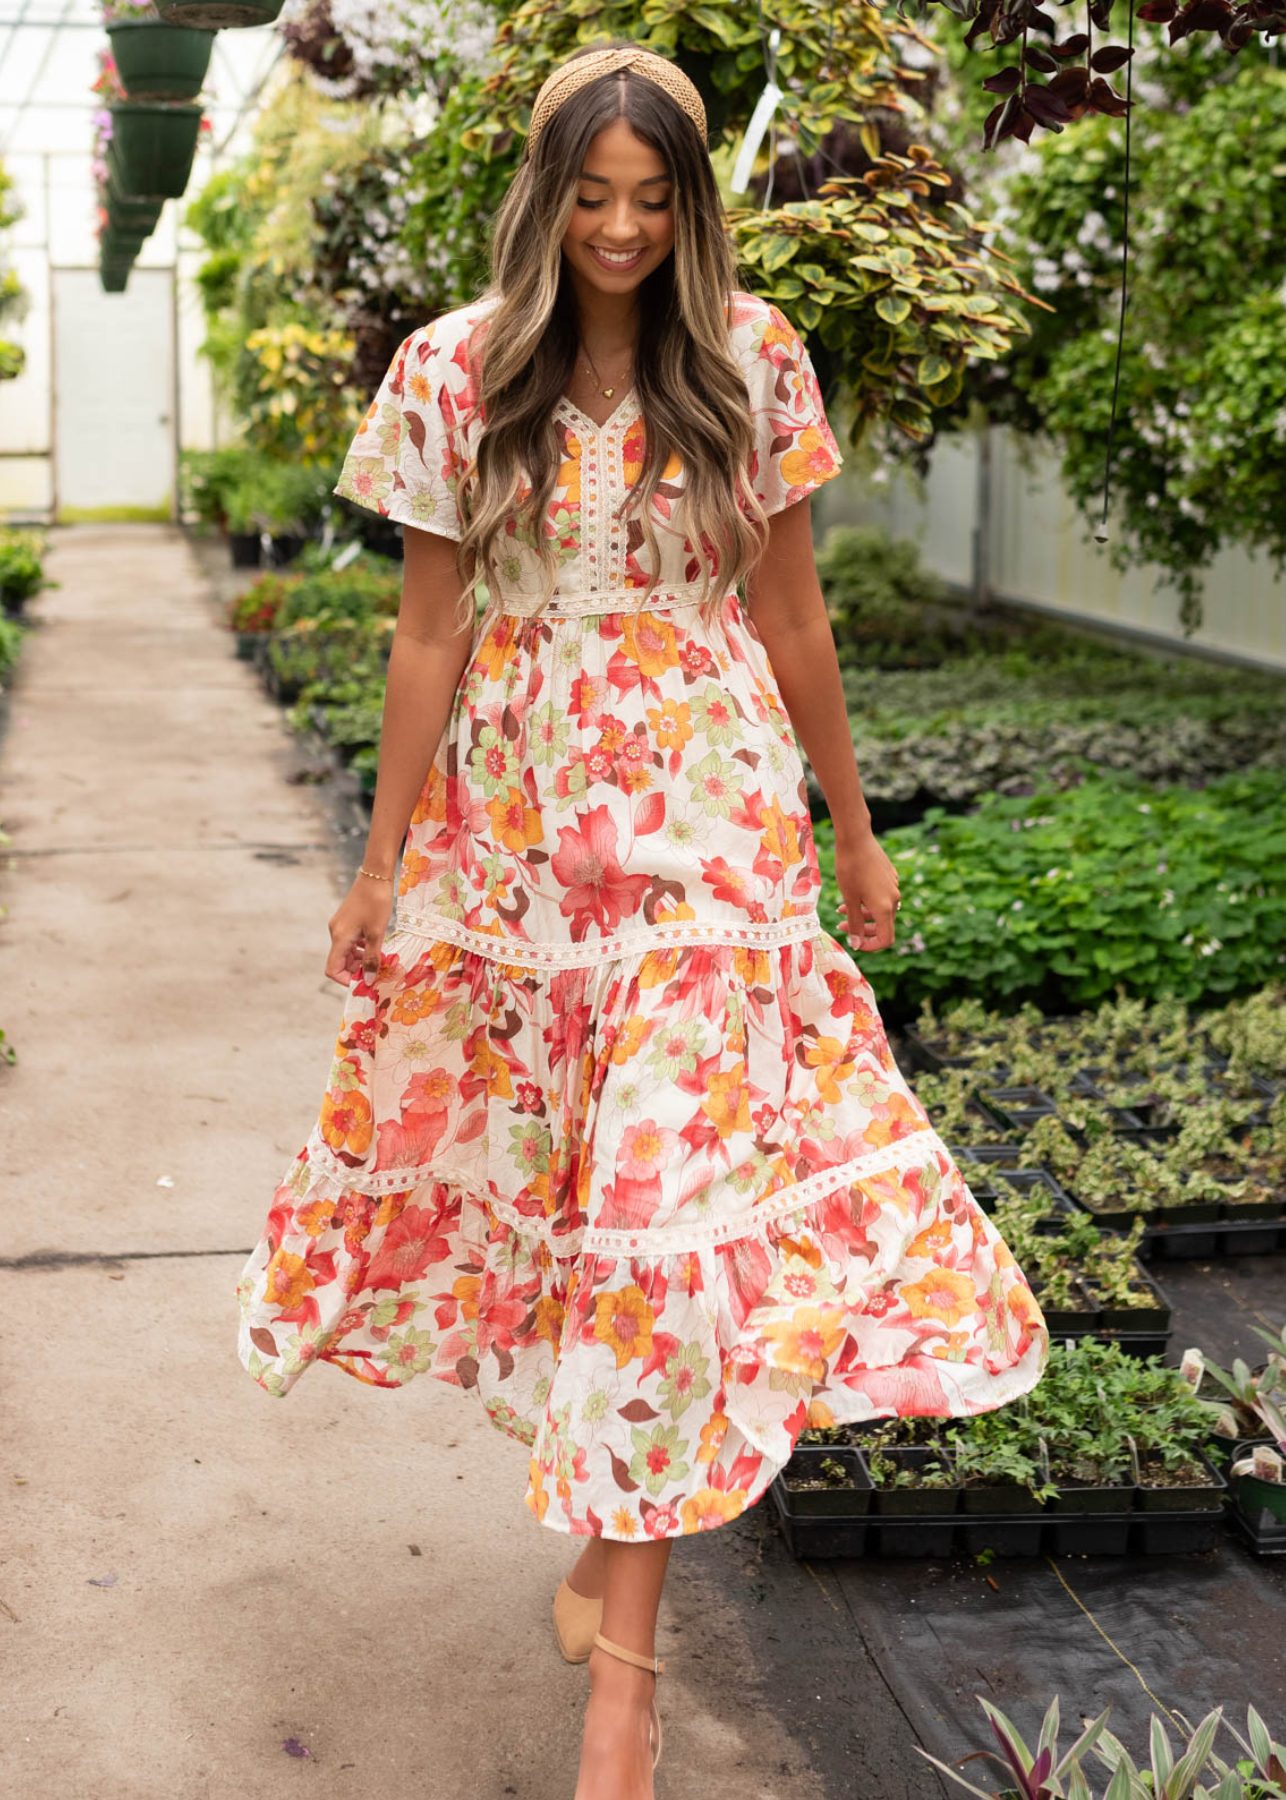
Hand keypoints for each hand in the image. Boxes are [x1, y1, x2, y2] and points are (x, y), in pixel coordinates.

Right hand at [326, 873, 394, 986]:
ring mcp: (340, 927)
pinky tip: (377, 948)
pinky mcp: (347, 921)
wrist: (375, 875)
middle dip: (357, 970)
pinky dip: (362, 949)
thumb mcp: (377, 934)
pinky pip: (351, 942)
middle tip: (377, 972)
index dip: (346, 980)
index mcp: (339, 938)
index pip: (333, 969)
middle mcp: (335, 933)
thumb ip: (372, 958)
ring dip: (361, 960)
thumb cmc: (376, 903)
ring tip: (380, 961)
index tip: (365, 982)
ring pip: (347, 953)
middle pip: (340, 962)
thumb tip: (369, 980)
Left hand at [834, 829, 900, 953]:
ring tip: (840, 908)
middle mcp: (894, 899)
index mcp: (885, 907)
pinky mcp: (890, 877)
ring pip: (881, 910)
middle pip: (884, 926)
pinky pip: (881, 896)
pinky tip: (852, 892)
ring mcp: (893, 886)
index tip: (854, 942)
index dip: (870, 946)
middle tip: (842, 925)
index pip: (886, 939)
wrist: (856, 839)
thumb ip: (854, 923)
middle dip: (863, 930)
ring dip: (862, 914)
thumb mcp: (849, 899)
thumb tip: (857, 944)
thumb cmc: (850, 869)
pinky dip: (867, 901)